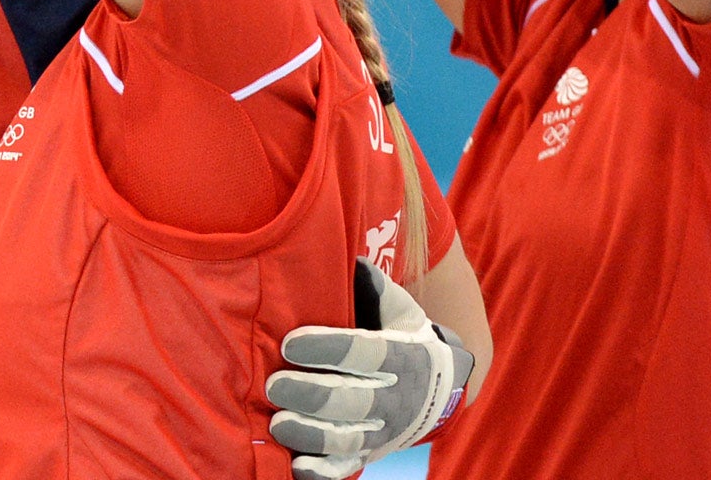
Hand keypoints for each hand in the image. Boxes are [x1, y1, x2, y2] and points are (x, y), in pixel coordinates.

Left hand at [265, 260, 475, 478]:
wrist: (437, 389)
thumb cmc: (400, 333)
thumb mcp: (397, 306)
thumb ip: (370, 283)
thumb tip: (341, 252)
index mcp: (406, 355)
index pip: (366, 352)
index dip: (329, 349)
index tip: (289, 343)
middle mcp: (398, 397)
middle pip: (355, 401)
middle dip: (313, 395)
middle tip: (274, 386)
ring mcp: (384, 430)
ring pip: (349, 439)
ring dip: (312, 434)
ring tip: (278, 424)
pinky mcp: (369, 454)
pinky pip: (346, 469)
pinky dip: (321, 471)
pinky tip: (294, 465)